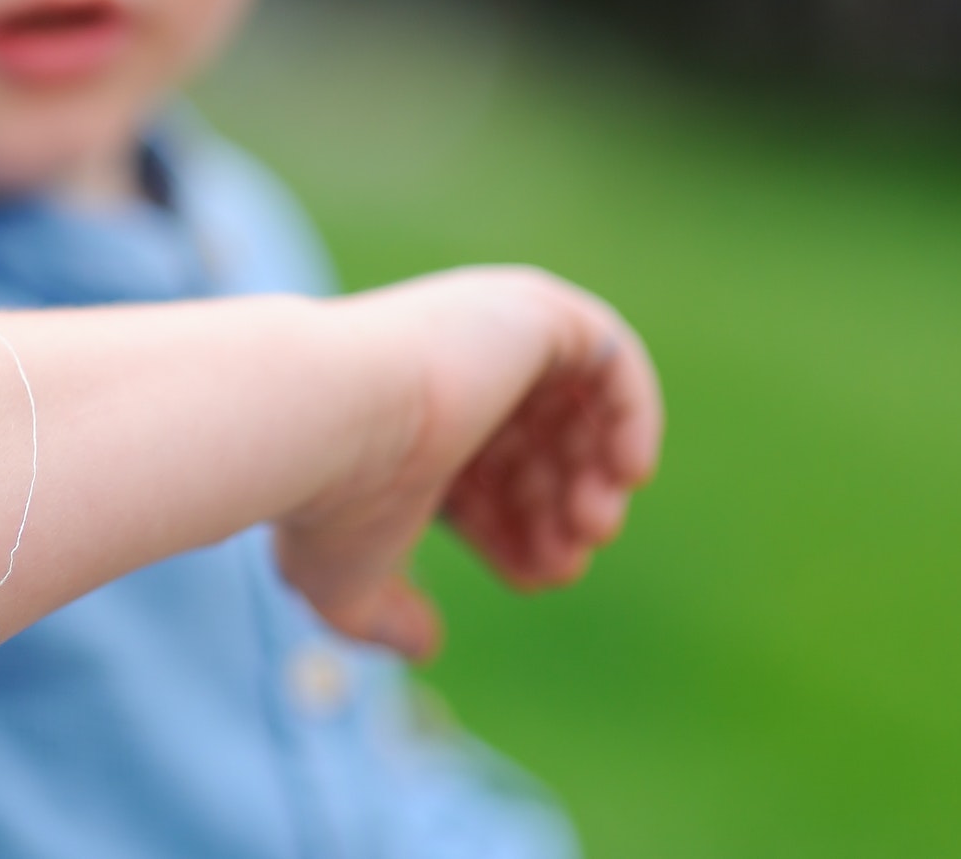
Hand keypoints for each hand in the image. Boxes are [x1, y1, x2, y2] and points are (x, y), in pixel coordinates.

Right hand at [275, 267, 662, 660]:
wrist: (328, 419)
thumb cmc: (328, 496)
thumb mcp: (339, 578)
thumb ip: (381, 615)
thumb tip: (425, 646)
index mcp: (408, 416)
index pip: (482, 471)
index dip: (515, 531)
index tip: (532, 578)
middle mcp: (450, 368)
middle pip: (534, 446)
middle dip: (558, 510)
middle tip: (569, 560)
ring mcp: (492, 333)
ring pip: (576, 408)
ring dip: (595, 473)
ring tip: (592, 524)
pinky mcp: (534, 312)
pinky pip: (613, 358)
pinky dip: (632, 416)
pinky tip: (624, 473)